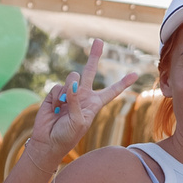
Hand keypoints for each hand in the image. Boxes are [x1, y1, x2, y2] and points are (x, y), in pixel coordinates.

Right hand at [34, 40, 138, 167]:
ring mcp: (68, 94)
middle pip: (90, 72)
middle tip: (98, 41)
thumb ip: (77, 100)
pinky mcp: (54, 94)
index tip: (135, 74)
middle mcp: (82, 96)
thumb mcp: (79, 121)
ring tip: (65, 105)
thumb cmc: (67, 135)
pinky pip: (58, 87)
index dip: (123, 83)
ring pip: (71, 79)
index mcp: (94, 104)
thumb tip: (73, 81)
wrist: (47, 141)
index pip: (111, 91)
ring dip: (69, 90)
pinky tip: (55, 107)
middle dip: (94, 56)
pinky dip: (57, 97)